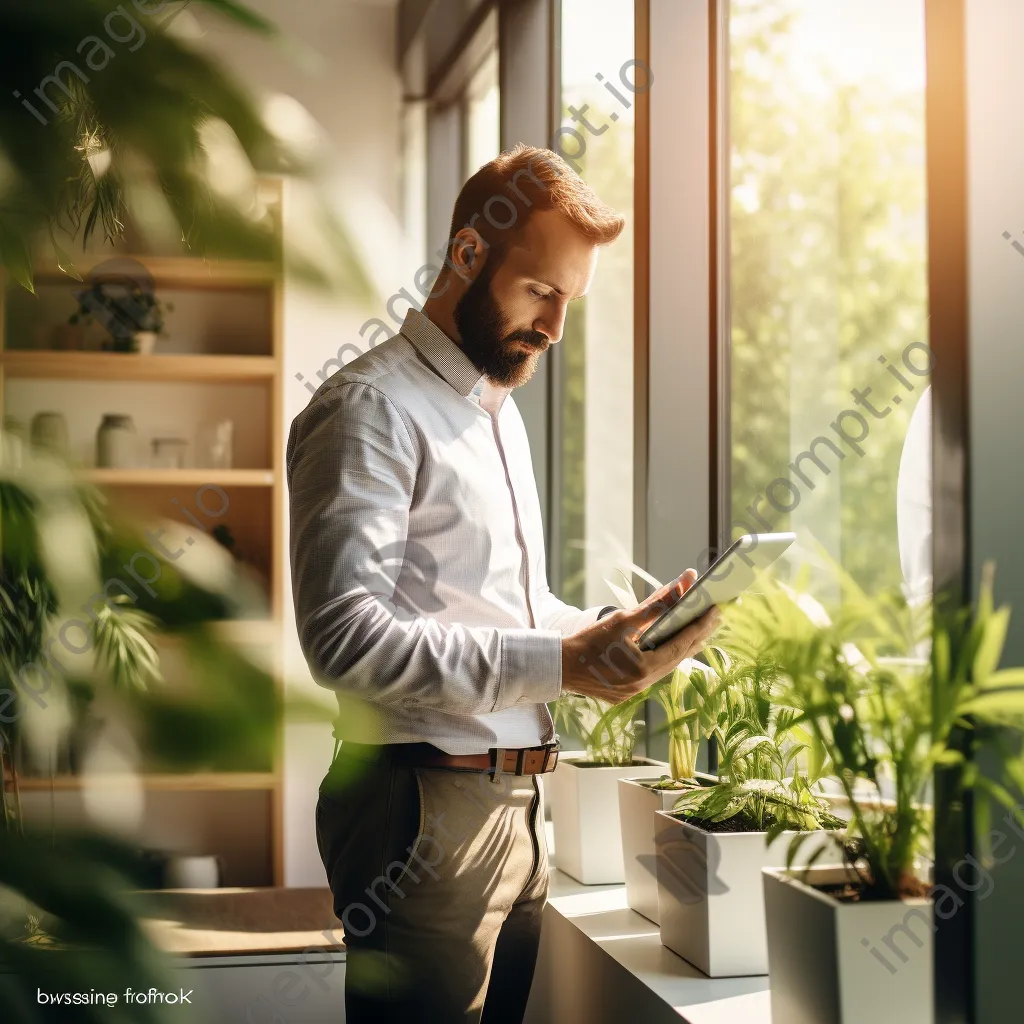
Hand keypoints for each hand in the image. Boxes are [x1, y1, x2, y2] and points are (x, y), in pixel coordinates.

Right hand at [561, 568, 720, 704]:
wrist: (558, 667)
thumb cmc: (587, 641)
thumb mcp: (621, 621)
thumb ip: (653, 606)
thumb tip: (679, 587)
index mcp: (643, 668)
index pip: (681, 644)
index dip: (701, 626)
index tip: (716, 610)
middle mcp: (643, 685)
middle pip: (679, 657)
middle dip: (697, 634)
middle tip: (713, 615)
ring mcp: (635, 692)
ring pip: (668, 667)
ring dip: (682, 646)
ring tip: (696, 627)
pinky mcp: (627, 694)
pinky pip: (653, 674)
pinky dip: (663, 657)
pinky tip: (669, 645)